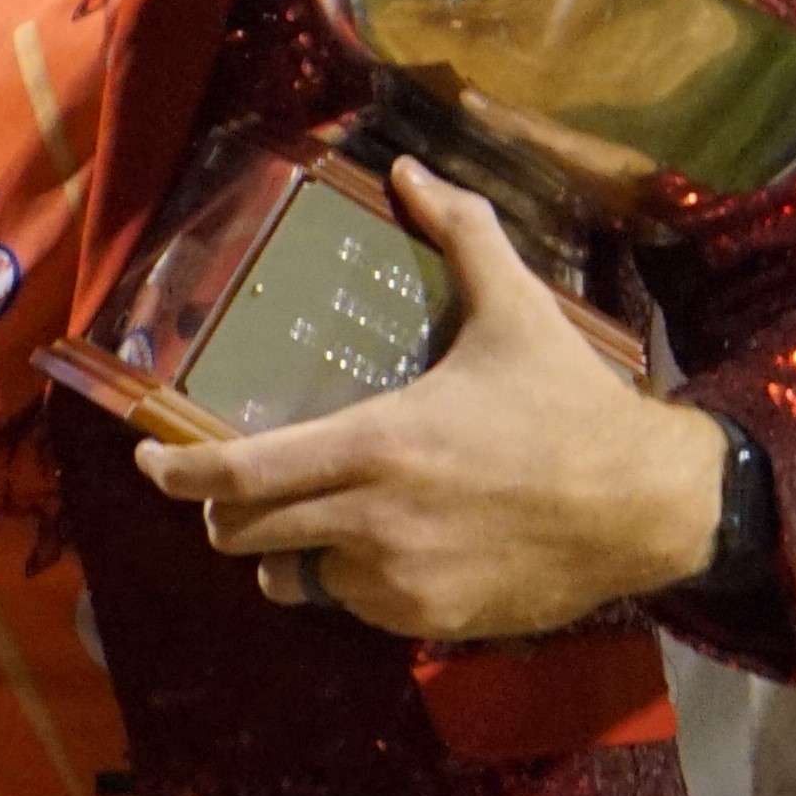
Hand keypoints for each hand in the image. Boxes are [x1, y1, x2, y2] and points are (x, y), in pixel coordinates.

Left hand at [131, 161, 730, 636]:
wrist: (645, 508)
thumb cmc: (572, 406)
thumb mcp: (516, 311)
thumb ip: (460, 235)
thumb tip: (410, 174)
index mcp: (375, 444)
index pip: (236, 473)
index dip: (175, 471)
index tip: (150, 459)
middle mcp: (370, 522)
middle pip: (244, 534)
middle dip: (225, 511)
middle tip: (235, 486)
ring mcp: (396, 582)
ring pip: (294, 577)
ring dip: (288, 551)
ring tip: (313, 520)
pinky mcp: (428, 622)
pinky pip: (354, 608)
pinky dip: (350, 582)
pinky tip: (385, 549)